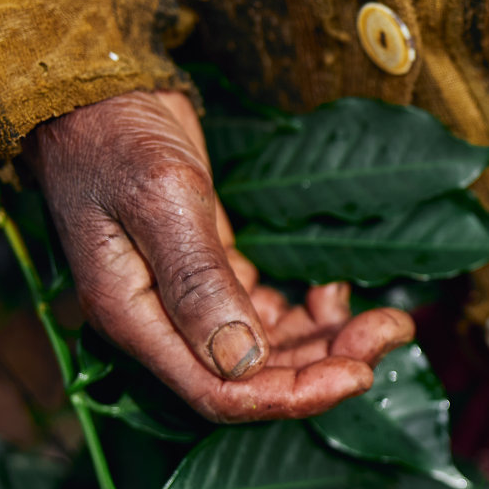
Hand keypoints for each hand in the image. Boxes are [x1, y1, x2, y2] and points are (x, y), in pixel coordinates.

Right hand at [26, 90, 413, 422]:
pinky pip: (270, 317)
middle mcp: (164, 324)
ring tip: (388, 321)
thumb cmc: (115, 137)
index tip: (358, 376)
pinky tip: (337, 291)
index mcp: (136, 320)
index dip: (292, 395)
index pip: (219, 393)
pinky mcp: (215, 277)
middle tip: (392, 332)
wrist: (96, 93)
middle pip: (256, 377)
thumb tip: (240, 361)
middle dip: (328, 366)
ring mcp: (191, 303)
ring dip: (330, 342)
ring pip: (272, 350)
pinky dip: (311, 314)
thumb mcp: (160, 199)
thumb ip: (198, 279)